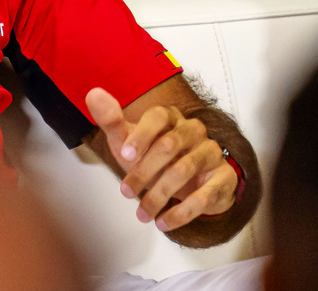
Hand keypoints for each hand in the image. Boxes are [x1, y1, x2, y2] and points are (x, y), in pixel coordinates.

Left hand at [85, 87, 237, 231]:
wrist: (190, 183)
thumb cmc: (153, 157)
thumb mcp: (128, 140)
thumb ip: (110, 119)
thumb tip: (93, 94)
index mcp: (170, 117)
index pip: (158, 116)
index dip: (141, 135)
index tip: (125, 155)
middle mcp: (193, 131)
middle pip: (169, 144)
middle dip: (144, 170)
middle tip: (125, 191)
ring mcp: (211, 153)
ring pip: (184, 170)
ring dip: (159, 195)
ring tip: (141, 215)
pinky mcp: (224, 178)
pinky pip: (204, 196)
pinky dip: (181, 212)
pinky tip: (163, 223)